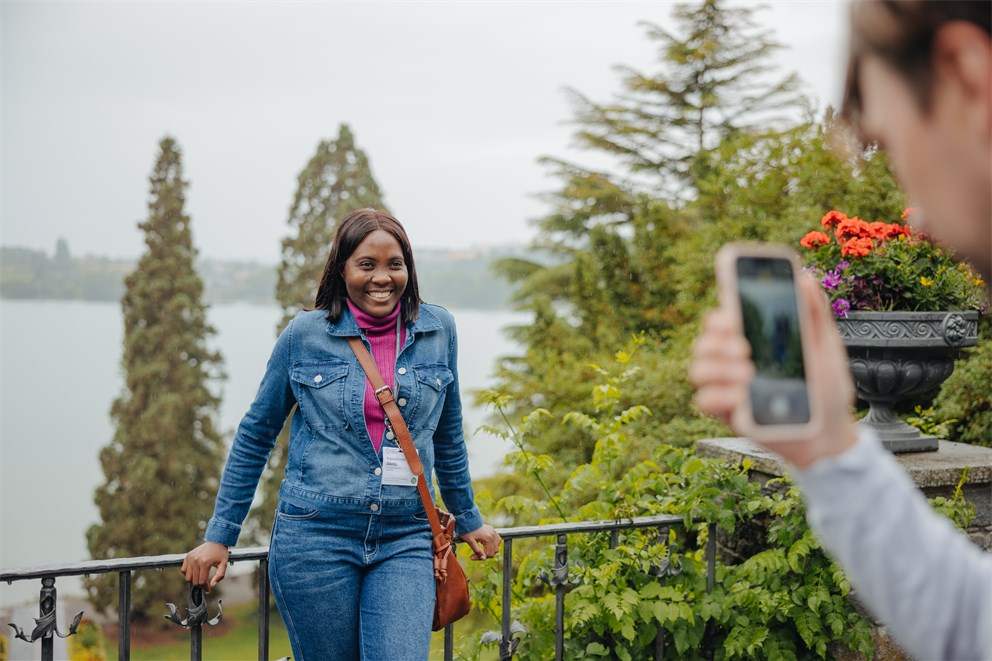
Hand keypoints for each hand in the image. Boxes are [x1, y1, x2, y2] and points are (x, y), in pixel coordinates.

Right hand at [181, 542, 229, 591]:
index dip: (205, 588)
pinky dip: (188, 574)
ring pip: (187, 577)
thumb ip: (220, 576)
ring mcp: (190, 558)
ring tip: (200, 580)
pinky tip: (195, 573)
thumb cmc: (220, 553)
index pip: (201, 582)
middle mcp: (196, 561)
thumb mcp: (224, 564)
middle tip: (205, 586)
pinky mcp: (187, 556)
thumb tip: (212, 585)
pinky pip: (183, 570)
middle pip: (194, 581)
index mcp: (205, 563)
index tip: (208, 590)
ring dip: (194, 581)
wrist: (216, 541)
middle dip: (200, 586)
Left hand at [460, 524, 501, 560]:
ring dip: (490, 550)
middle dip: (484, 554)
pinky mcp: (493, 530)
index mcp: (488, 538)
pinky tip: (487, 545)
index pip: (488, 554)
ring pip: (496, 547)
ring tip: (481, 549)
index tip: (471, 557)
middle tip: (474, 554)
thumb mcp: (470, 542)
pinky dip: (493, 544)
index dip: (480, 557)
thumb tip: (483, 558)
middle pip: (493, 552)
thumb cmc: (467, 530)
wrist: (467, 519)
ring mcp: (494, 532)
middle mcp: (493, 535)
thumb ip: (477, 550)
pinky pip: (497, 540)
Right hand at [689, 274, 858, 467]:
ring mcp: (728, 387)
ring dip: (717, 368)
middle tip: (744, 348)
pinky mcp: (728, 413)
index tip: (731, 312)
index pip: (722, 319)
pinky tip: (741, 397)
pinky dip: (719, 395)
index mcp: (754, 340)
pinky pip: (704, 400)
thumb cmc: (827, 389)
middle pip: (704, 341)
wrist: (830, 434)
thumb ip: (813, 314)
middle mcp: (734, 362)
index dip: (719, 312)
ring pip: (698, 368)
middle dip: (716, 341)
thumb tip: (803, 278)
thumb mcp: (826, 347)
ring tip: (748, 374)